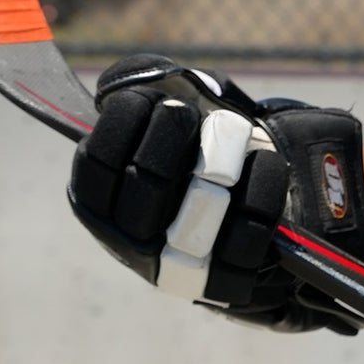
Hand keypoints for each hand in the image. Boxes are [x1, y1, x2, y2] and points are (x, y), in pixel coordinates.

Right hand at [68, 54, 363, 334]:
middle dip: (170, 132)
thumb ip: (142, 87)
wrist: (257, 225)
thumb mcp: (169, 118)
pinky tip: (266, 161)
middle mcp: (135, 244)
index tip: (148, 99)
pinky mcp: (231, 282)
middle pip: (146, 182)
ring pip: (199, 204)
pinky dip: (262, 183)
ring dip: (217, 153)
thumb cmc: (202, 159)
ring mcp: (182, 268)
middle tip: (186, 114)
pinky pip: (249, 229)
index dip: (120, 124)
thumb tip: (122, 81)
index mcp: (104, 208)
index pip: (96, 166)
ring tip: (229, 133)